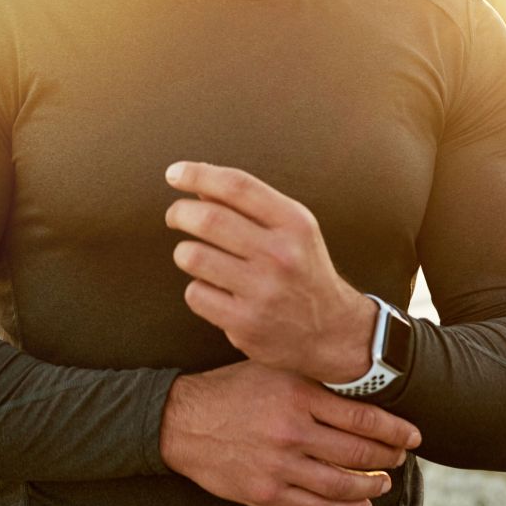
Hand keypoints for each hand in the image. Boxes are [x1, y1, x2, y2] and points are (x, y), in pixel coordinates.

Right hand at [159, 361, 420, 505]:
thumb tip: (356, 387)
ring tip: (384, 482)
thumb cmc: (230, 389)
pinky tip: (358, 505)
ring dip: (371, 486)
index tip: (412, 434)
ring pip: (341, 484)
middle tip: (402, 457)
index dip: (393, 428)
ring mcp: (279, 464)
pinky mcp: (267, 492)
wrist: (183, 421)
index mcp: (296, 392)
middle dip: (388, 457)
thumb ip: (310, 379)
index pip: (360, 415)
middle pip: (357, 451)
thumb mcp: (271, 369)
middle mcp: (292, 428)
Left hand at [165, 161, 375, 382]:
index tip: (174, 173)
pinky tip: (213, 289)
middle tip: (175, 216)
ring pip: (194, 256)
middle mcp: (281, 255)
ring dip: (184, 252)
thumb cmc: (302, 270)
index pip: (237, 186)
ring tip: (194, 255)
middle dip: (179, 212)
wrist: (332, 332)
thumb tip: (197, 183)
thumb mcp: (292, 229)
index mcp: (294, 223)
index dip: (198, 174)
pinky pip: (195, 293)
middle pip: (208, 219)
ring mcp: (263, 291)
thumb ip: (250, 204)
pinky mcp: (245, 324)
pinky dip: (196, 288)